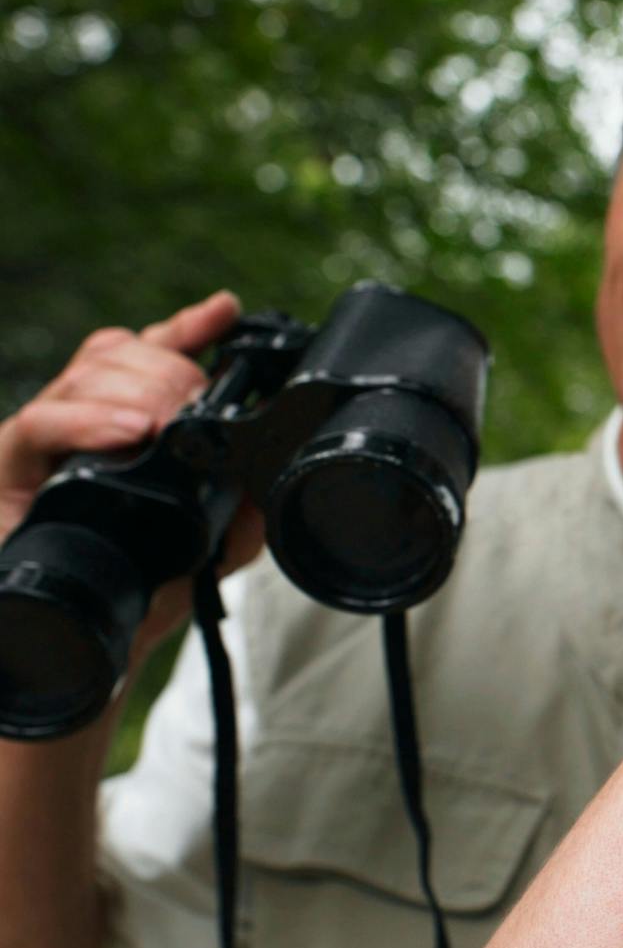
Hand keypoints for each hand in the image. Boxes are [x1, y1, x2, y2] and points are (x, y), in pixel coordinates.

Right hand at [0, 291, 263, 670]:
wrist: (76, 636)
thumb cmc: (137, 587)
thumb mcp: (206, 548)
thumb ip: (240, 511)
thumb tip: (272, 478)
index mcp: (123, 424)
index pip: (149, 355)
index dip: (187, 328)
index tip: (227, 311)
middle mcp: (80, 420)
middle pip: (119, 354)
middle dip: (169, 367)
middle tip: (199, 398)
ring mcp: (43, 440)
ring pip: (84, 376)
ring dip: (136, 389)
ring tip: (166, 420)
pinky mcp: (10, 466)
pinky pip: (40, 424)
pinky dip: (88, 421)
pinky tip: (129, 432)